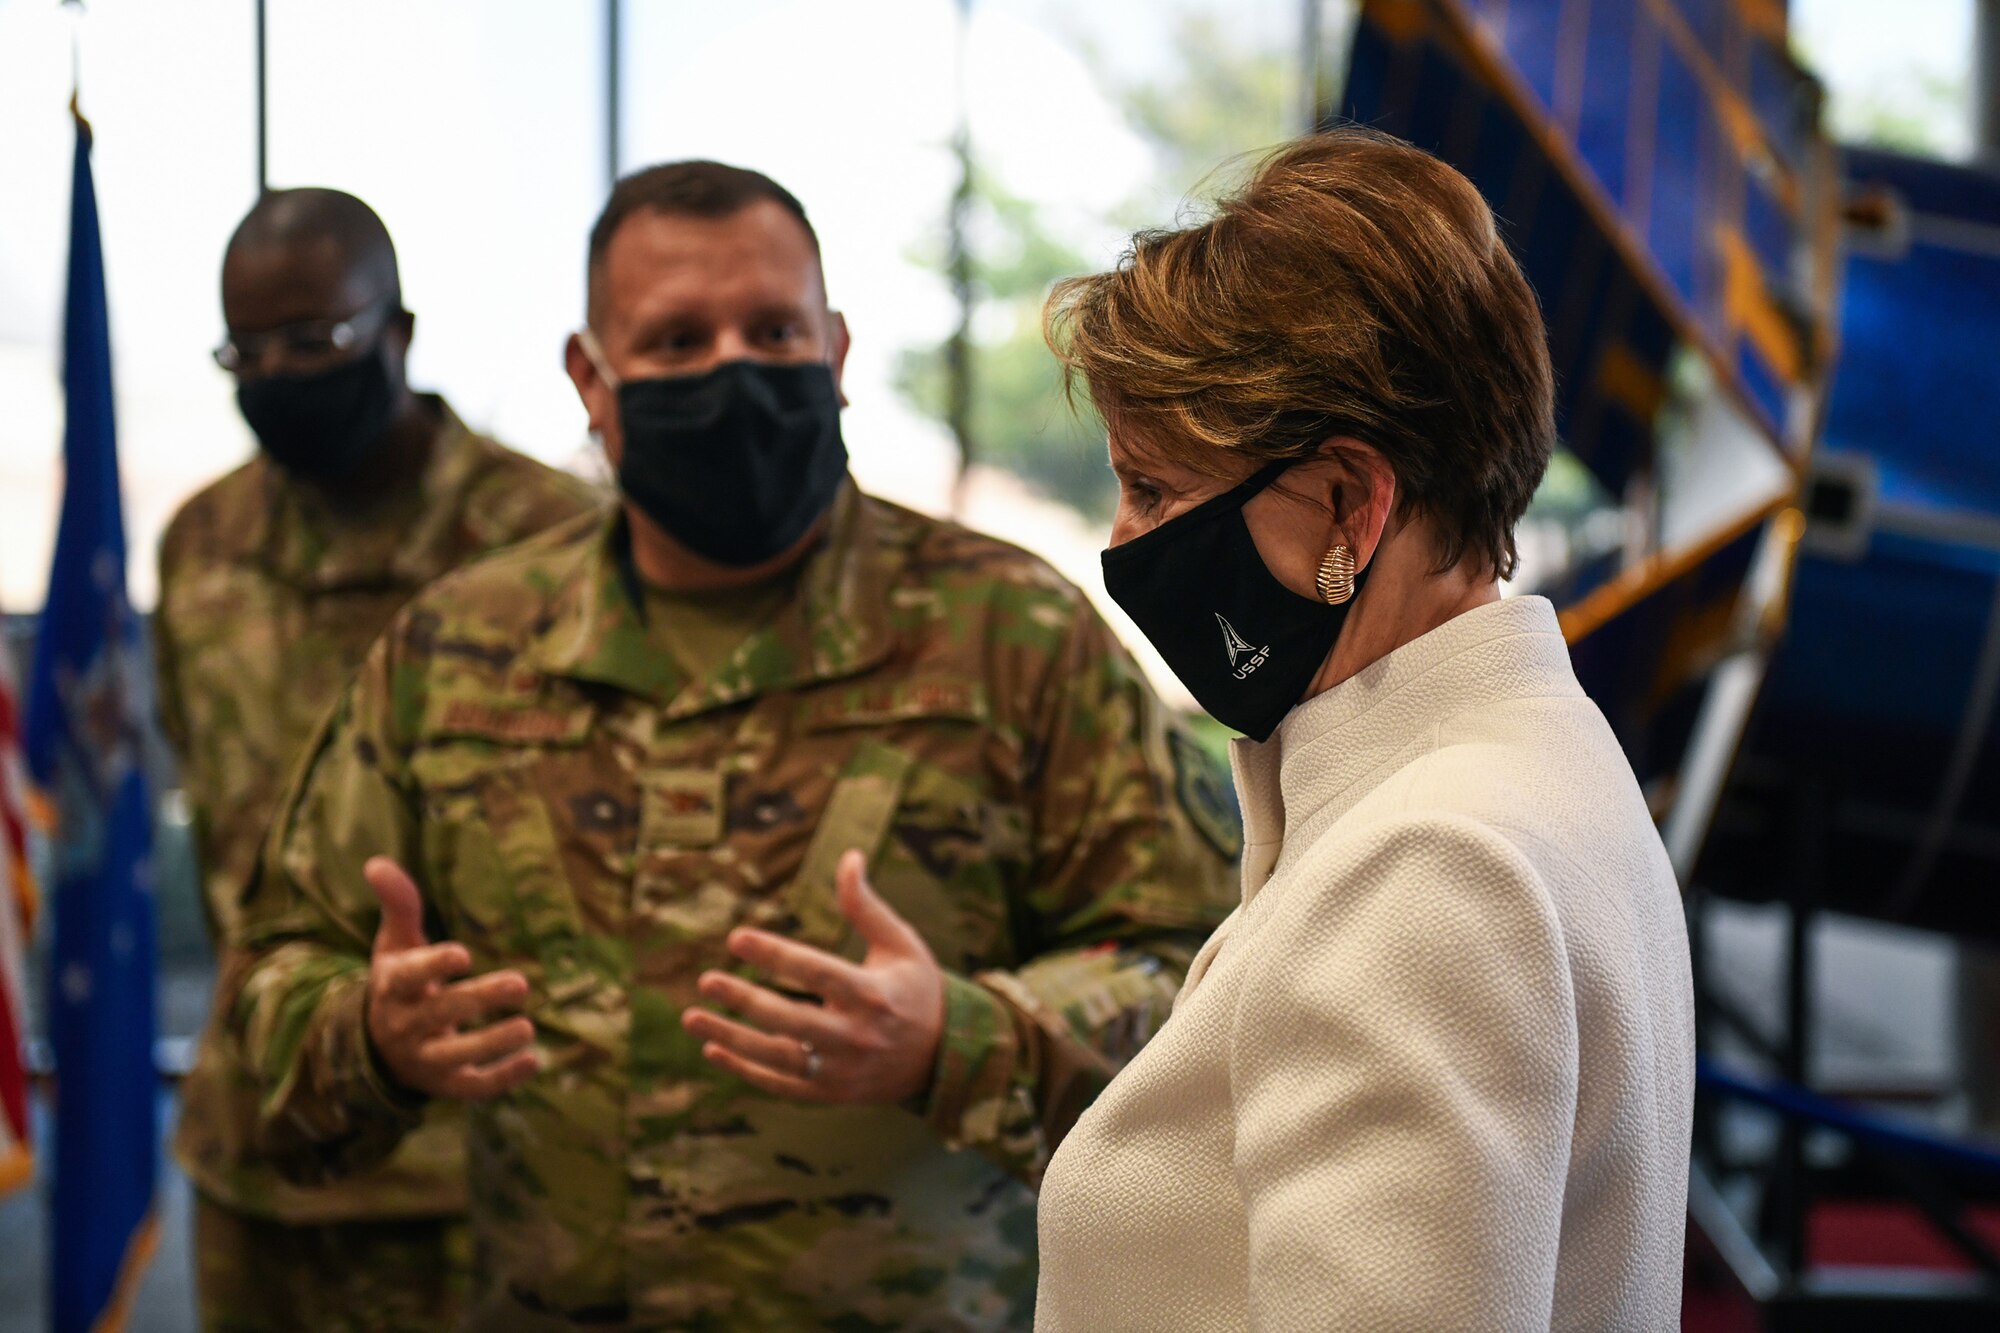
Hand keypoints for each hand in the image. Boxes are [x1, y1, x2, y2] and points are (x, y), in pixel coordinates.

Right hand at [363, 856, 539, 1100]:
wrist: (381, 1045)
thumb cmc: (400, 981)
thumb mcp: (396, 943)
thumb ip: (398, 904)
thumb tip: (376, 862)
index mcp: (392, 988)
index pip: (406, 978)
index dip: (433, 966)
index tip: (463, 953)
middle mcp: (404, 1027)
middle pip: (440, 1014)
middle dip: (479, 1000)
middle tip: (521, 983)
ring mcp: (424, 1059)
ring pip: (455, 1057)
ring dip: (491, 1045)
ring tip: (527, 1027)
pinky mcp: (446, 1084)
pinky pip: (472, 1087)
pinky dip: (502, 1079)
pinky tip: (534, 1061)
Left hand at [683, 849, 945, 1103]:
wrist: (943, 1059)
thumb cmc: (916, 989)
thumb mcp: (900, 944)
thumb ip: (866, 906)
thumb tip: (848, 856)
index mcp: (874, 995)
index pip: (817, 973)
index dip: (776, 955)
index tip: (737, 937)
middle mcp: (857, 1037)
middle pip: (791, 1020)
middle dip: (745, 1001)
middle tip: (707, 979)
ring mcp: (843, 1071)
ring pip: (778, 1058)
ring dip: (731, 1039)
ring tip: (691, 1018)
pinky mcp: (832, 1093)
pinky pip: (781, 1085)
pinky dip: (745, 1070)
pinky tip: (712, 1050)